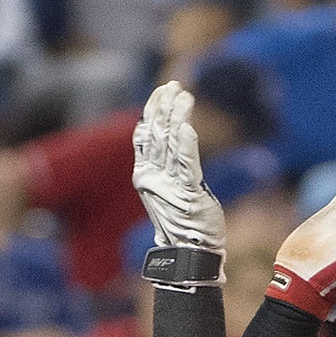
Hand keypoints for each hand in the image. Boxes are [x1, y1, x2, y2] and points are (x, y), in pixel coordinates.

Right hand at [132, 81, 224, 255]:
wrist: (190, 251)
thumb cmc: (184, 221)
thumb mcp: (172, 188)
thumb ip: (172, 163)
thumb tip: (177, 135)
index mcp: (145, 174)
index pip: (145, 134)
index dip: (153, 109)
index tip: (163, 90)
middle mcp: (152, 177)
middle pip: (157, 133)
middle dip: (164, 106)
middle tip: (174, 85)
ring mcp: (168, 185)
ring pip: (170, 143)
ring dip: (177, 116)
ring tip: (184, 96)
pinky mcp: (187, 193)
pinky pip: (186, 164)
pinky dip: (186, 143)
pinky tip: (188, 125)